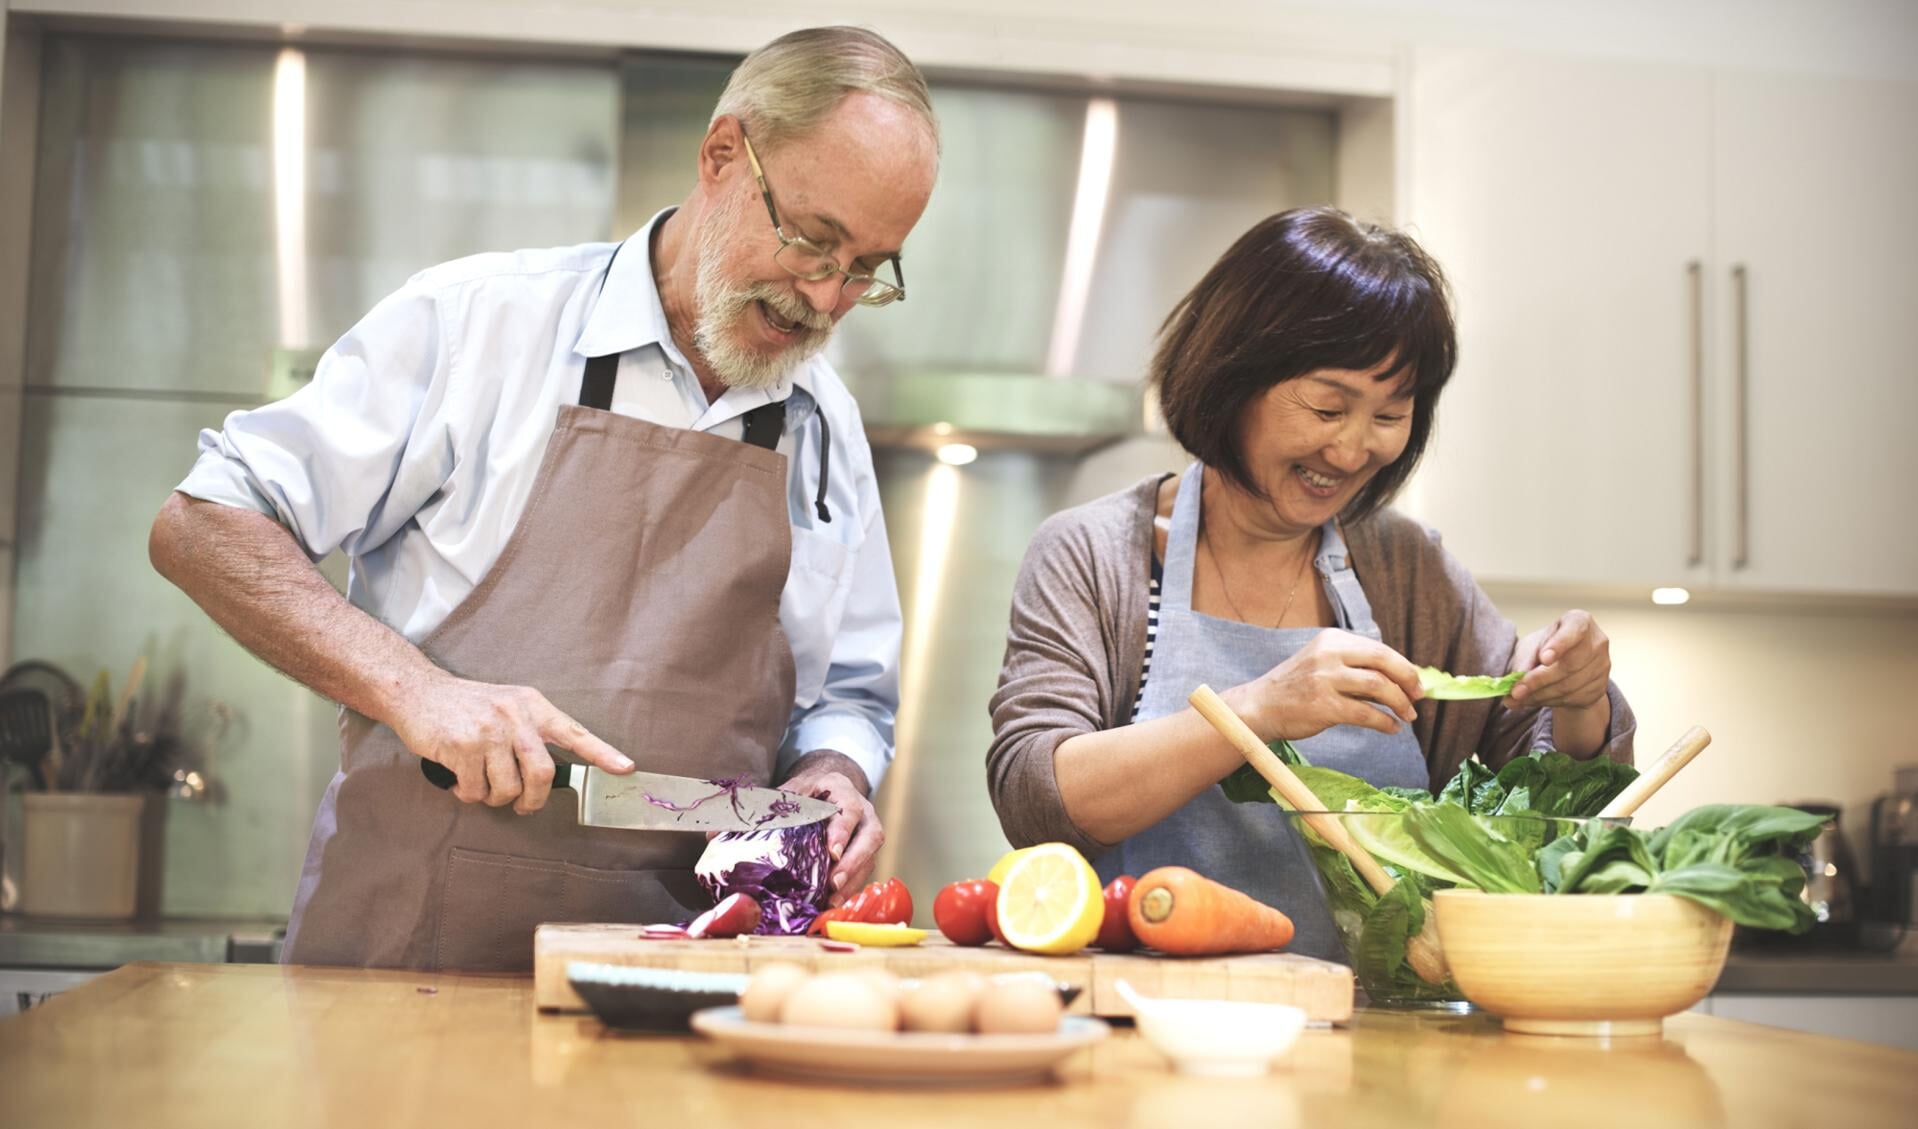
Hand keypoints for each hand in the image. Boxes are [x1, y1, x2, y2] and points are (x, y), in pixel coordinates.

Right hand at [392, 673, 632, 812]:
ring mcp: (488, 732)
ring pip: (508, 789)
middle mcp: (515, 717)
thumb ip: (530, 731)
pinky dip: (469, 795)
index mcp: (533, 706)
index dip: (602, 753)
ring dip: (495, 798)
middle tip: (522, 806)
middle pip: (542, 774)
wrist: (418, 692)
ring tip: (482, 785)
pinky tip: (461, 781)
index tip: (626, 768)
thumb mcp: (508, 704)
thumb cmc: (467, 705)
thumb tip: (549, 774)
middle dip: (533, 801)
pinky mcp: (461, 748)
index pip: (574, 733)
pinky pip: (476, 791)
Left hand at [779, 751, 881, 904]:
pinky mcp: (866, 854)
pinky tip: (832, 903)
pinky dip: (850, 889)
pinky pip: (864, 873)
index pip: (849, 810)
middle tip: (834, 882)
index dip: (842, 832)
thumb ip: (780, 803)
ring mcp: (868, 835)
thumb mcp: (796, 789)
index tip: (832, 852)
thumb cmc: (810, 792)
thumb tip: (746, 825)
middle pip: (870, 837)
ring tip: (832, 901)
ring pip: (870, 859)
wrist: (830, 789)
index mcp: (845, 793)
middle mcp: (864, 814)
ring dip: (852, 881)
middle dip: (853, 862)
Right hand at [1226, 628, 1423, 740]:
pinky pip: (1366, 713)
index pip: (1378, 649)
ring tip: (1408, 716)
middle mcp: (1328, 654)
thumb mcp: (1322, 664)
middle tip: (1418, 696)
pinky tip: (1391, 728)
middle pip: (1383, 661)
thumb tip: (1399, 679)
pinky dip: (1384, 722)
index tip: (1416, 682)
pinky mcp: (1324, 706)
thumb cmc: (1295, 688)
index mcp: (1331, 639)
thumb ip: (1354, 666)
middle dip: (1408, 679)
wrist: (1260, 706)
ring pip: (1378, 686)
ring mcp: (1325, 679)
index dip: (1403, 666)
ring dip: (1400, 703)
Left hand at [1505, 609, 1611, 711]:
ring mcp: (1602, 666)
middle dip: (1539, 680)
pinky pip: (1572, 699)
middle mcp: (1597, 642)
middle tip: (1516, 691)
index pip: (1574, 630)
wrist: (1564, 665)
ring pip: (1569, 686)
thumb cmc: (1546, 647)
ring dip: (1540, 695)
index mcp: (1579, 621)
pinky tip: (1534, 699)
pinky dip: (1549, 702)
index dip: (1560, 645)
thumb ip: (1525, 658)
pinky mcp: (1600, 688)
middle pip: (1569, 665)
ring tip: (1518, 697)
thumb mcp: (1532, 645)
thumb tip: (1517, 677)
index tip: (1543, 659)